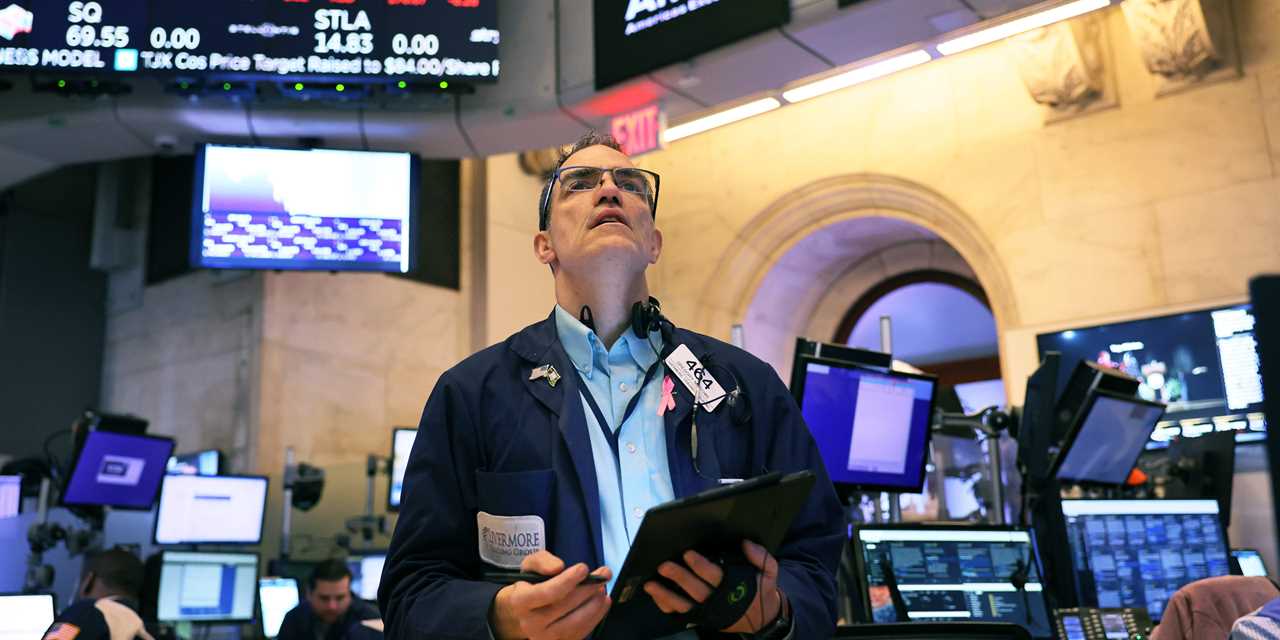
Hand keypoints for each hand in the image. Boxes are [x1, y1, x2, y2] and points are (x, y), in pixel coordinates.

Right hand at [489, 550, 611, 639]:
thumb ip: (542, 561)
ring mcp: (545, 637)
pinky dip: (596, 615)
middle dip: (588, 588)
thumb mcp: (529, 566)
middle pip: (565, 606)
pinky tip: (602, 601)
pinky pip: (581, 631)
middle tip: (604, 574)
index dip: (567, 580)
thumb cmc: (530, 585)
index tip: (584, 568)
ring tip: (602, 587)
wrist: (523, 612)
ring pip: (576, 621)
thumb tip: (558, 567)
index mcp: (521, 602)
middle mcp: (531, 624)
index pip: (547, 592)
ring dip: (595, 603)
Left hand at [642, 539, 786, 632]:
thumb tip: (746, 543)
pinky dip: (667, 606)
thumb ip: (760, 556)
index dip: (700, 566)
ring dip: (666, 595)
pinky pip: (681, 614)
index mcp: (733, 586)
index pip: (714, 575)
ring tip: (651, 585)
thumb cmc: (761, 589)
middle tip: (664, 566)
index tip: (688, 554)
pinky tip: (656, 596)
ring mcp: (707, 611)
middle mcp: (718, 600)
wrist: (763, 618)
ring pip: (684, 605)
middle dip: (679, 577)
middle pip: (695, 589)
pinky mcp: (701, 618)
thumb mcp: (769, 571)